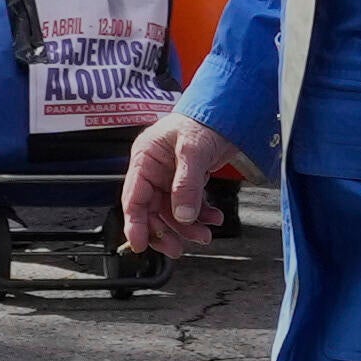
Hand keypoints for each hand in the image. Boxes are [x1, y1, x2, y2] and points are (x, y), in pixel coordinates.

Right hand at [121, 109, 237, 254]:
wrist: (227, 111)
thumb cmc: (203, 120)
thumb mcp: (193, 150)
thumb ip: (186, 184)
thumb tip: (183, 215)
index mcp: (145, 158)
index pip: (134, 197)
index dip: (135, 224)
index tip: (140, 245)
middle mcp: (154, 170)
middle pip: (151, 210)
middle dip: (165, 231)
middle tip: (177, 249)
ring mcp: (169, 176)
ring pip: (171, 212)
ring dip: (187, 226)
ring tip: (204, 235)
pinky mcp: (186, 180)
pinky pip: (188, 205)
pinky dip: (201, 215)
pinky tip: (214, 218)